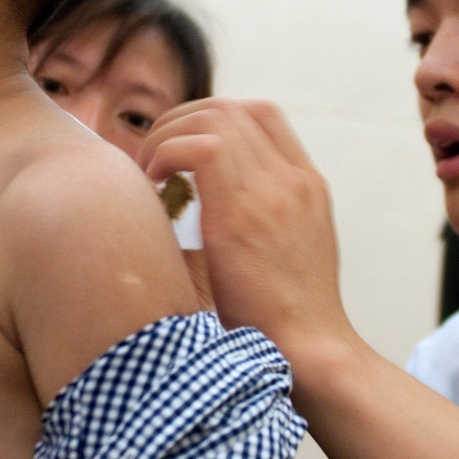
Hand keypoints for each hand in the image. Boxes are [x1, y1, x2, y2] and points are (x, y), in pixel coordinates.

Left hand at [142, 99, 353, 363]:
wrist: (309, 350)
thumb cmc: (285, 319)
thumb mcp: (284, 254)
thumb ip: (258, 219)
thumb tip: (202, 204)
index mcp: (308, 185)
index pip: (262, 114)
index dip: (213, 118)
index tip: (183, 149)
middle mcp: (295, 179)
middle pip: (233, 109)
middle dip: (182, 120)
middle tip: (154, 154)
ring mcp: (274, 191)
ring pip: (213, 118)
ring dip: (168, 135)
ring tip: (149, 170)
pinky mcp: (244, 213)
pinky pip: (198, 148)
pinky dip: (166, 155)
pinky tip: (153, 185)